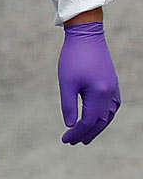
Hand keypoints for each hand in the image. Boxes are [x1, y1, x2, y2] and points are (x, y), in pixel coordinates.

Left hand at [59, 19, 119, 144]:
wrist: (86, 35)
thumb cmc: (73, 58)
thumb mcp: (66, 83)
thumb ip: (69, 105)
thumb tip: (70, 125)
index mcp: (100, 95)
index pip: (88, 122)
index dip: (76, 133)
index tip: (64, 140)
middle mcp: (111, 94)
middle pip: (100, 121)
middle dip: (86, 133)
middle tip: (74, 143)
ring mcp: (114, 89)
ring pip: (108, 116)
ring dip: (96, 127)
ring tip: (85, 136)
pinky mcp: (113, 84)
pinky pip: (111, 107)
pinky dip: (104, 116)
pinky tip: (97, 119)